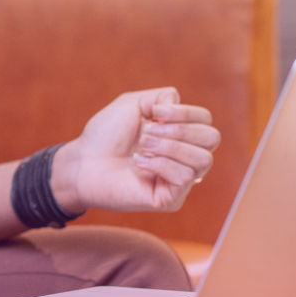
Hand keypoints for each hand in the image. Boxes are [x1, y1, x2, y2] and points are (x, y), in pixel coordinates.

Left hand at [50, 88, 219, 214]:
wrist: (83, 161)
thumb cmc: (106, 134)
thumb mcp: (134, 103)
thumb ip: (162, 97)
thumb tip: (179, 106)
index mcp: (179, 134)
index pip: (205, 121)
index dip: (185, 113)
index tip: (154, 112)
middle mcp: (184, 156)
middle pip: (212, 138)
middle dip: (180, 130)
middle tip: (148, 132)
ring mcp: (179, 180)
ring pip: (203, 160)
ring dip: (169, 147)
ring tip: (143, 147)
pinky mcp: (170, 199)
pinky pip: (185, 177)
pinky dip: (160, 164)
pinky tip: (139, 162)